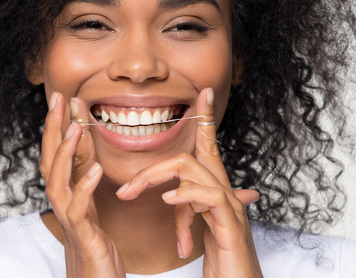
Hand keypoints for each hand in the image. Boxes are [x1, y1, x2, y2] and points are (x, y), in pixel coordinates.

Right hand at [40, 93, 124, 276]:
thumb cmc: (94, 240)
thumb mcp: (90, 198)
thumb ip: (85, 169)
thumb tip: (82, 137)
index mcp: (65, 190)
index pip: (55, 152)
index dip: (56, 125)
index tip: (61, 96)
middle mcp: (61, 201)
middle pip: (49, 160)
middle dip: (52, 130)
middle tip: (58, 100)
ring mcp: (68, 217)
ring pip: (57, 181)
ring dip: (64, 154)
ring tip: (74, 129)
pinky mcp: (82, 233)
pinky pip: (79, 208)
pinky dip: (86, 187)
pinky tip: (96, 169)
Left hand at [116, 88, 262, 277]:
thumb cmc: (224, 260)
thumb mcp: (201, 229)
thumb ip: (190, 208)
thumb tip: (175, 193)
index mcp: (215, 192)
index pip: (209, 146)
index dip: (206, 119)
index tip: (203, 93)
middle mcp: (226, 193)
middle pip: (191, 156)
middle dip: (152, 168)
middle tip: (123, 191)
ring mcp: (231, 207)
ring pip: (195, 170)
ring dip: (157, 179)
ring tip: (132, 196)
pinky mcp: (232, 225)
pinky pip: (210, 196)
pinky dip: (186, 195)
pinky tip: (168, 201)